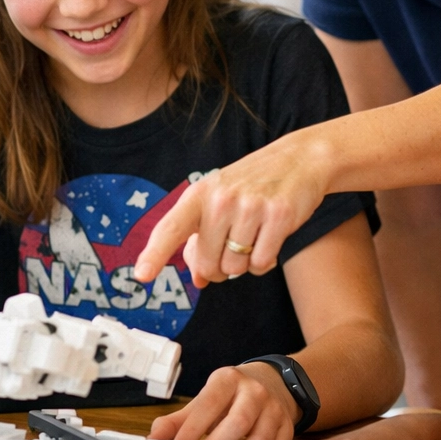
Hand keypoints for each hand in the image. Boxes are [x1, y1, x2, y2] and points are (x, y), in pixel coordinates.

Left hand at [134, 130, 329, 287]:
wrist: (299, 159)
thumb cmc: (252, 185)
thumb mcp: (219, 200)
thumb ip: (202, 237)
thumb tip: (198, 279)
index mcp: (199, 194)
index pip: (170, 227)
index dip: (154, 254)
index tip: (142, 275)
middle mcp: (221, 199)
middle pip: (209, 264)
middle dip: (219, 268)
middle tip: (231, 248)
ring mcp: (250, 207)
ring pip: (236, 267)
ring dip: (244, 263)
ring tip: (253, 237)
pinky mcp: (278, 216)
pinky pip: (262, 263)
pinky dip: (264, 262)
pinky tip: (269, 239)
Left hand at [149, 364, 297, 439]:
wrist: (270, 384)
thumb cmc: (230, 397)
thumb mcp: (203, 401)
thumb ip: (177, 421)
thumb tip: (153, 439)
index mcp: (229, 379)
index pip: (210, 403)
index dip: (193, 429)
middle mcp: (255, 392)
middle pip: (239, 423)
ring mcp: (274, 410)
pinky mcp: (287, 429)